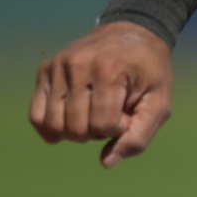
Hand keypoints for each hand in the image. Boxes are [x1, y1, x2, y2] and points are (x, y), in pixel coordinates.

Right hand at [29, 21, 173, 167]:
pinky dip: (51, 128)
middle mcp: (78, 64)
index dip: (119, 128)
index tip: (129, 111)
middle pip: (77, 128)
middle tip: (113, 111)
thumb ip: (139, 136)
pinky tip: (70, 122)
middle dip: (97, 131)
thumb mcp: (159, 101)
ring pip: (53, 125)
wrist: (134, 33)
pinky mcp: (45, 70)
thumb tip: (106, 162)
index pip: (103, 125)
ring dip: (76, 130)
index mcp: (109, 68)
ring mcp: (58, 65)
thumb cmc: (149, 72)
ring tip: (94, 112)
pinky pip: (36, 115)